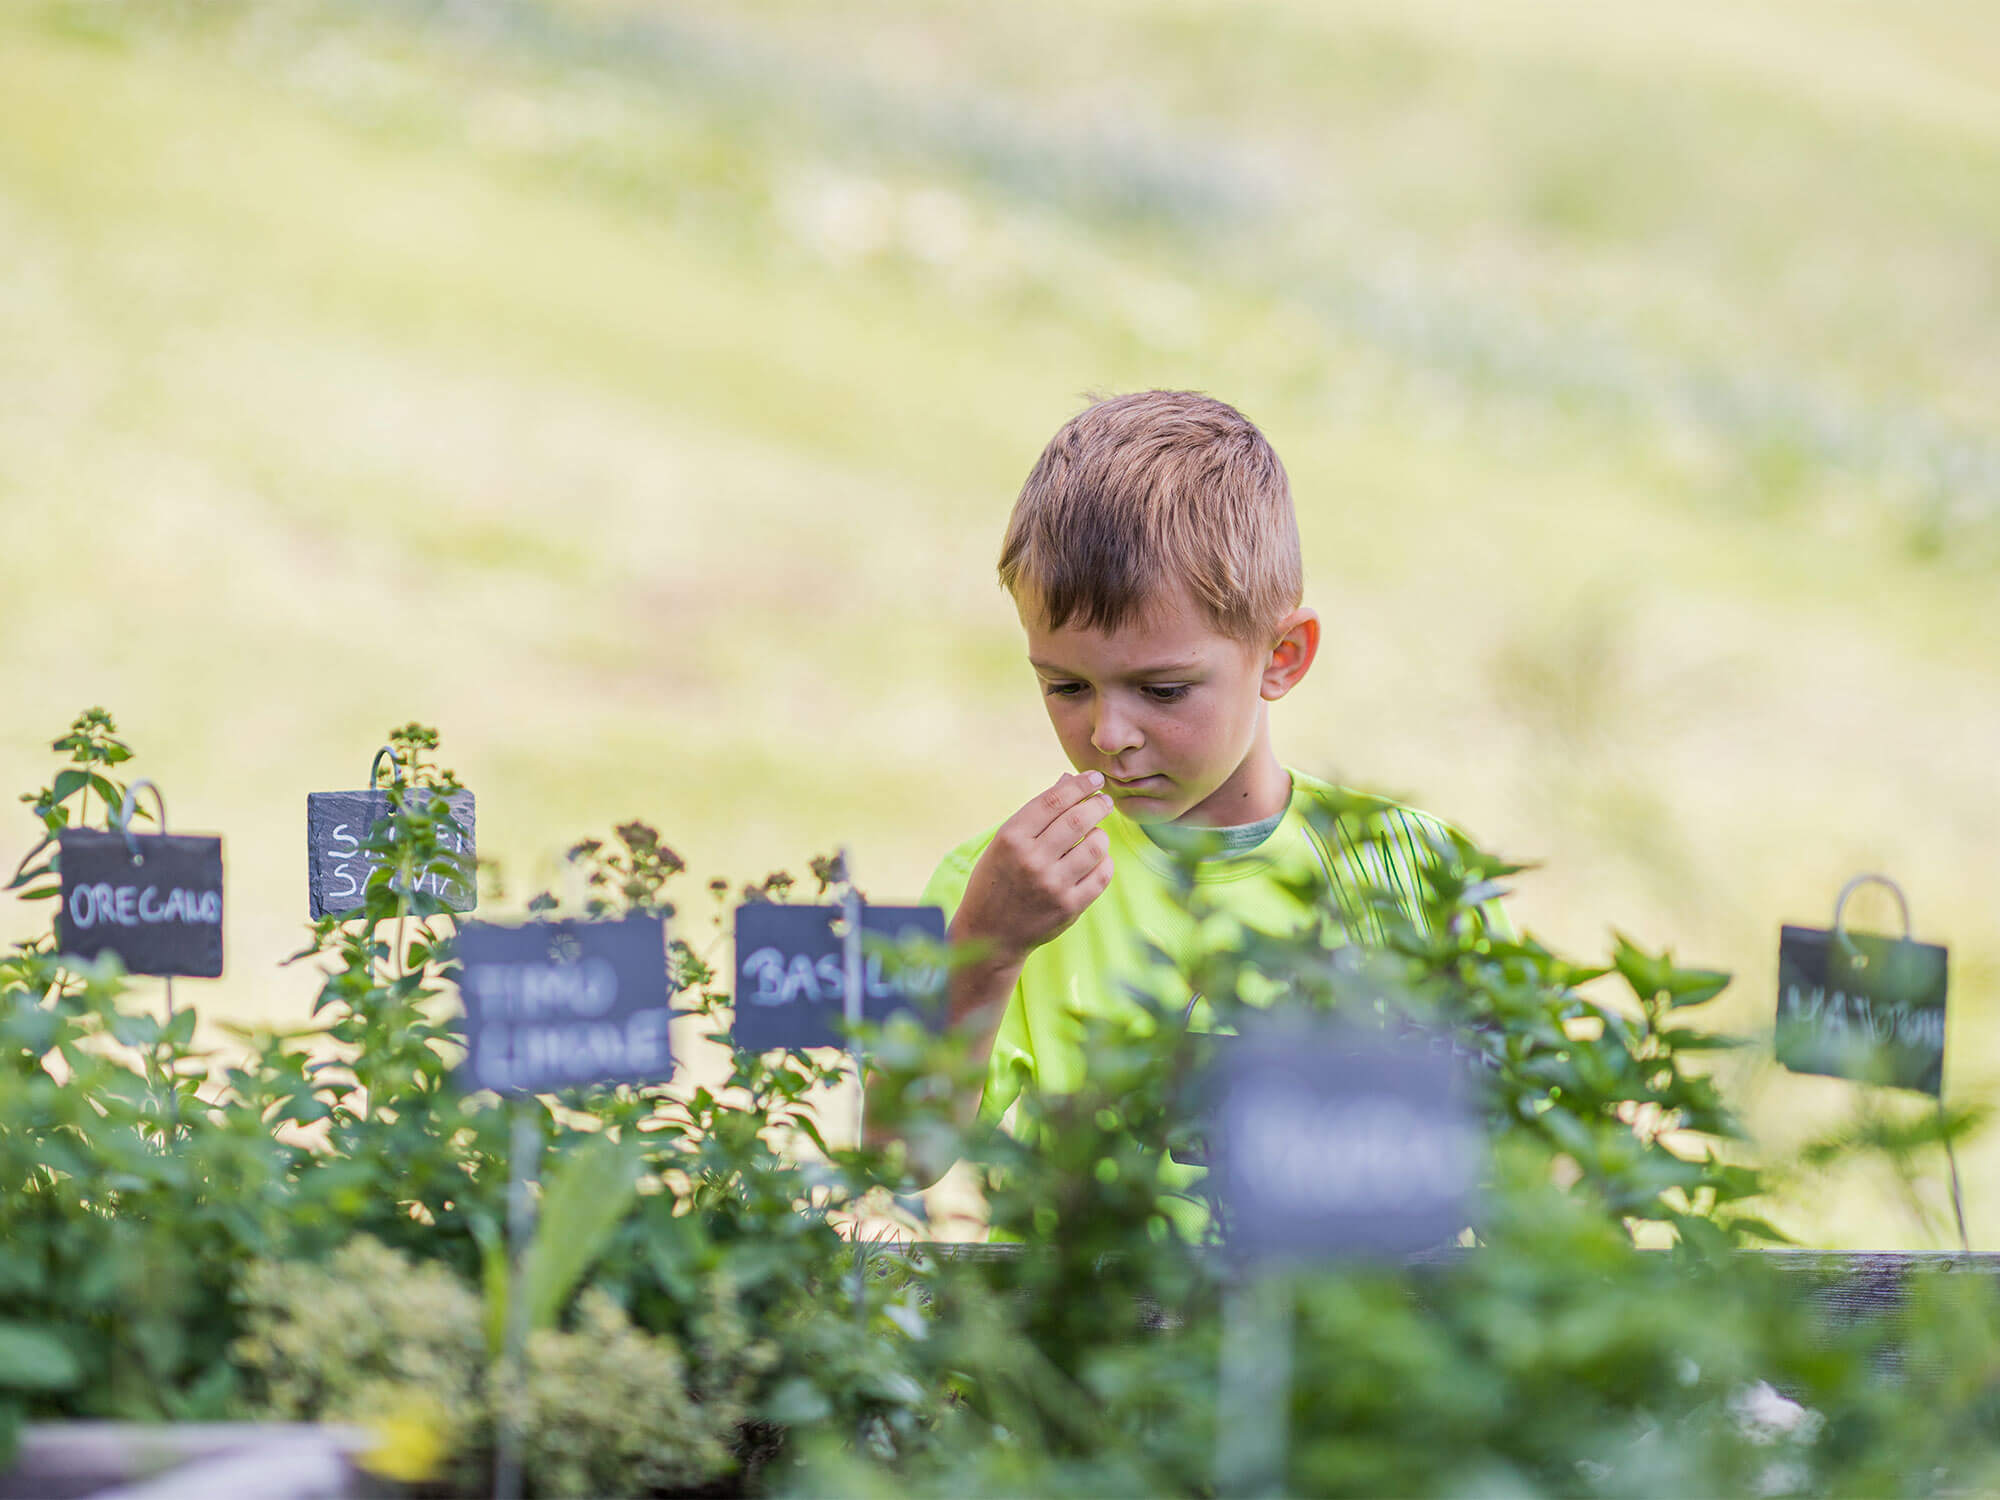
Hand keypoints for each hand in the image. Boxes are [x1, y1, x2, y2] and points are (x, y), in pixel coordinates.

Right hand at [954, 770, 1115, 965]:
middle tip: (1105, 801)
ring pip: (1095, 846)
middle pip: (1078, 819)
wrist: (989, 934)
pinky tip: (1098, 859)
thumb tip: (1069, 779)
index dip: (1079, 785)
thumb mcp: (1005, 842)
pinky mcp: (1069, 907)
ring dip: (1101, 835)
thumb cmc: (996, 880)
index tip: (1095, 778)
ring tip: (1097, 834)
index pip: (1054, 800)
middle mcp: (1031, 860)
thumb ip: (1038, 813)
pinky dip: (1105, 862)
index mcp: (1011, 838)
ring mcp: (1052, 885)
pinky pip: (1101, 875)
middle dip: (1098, 805)